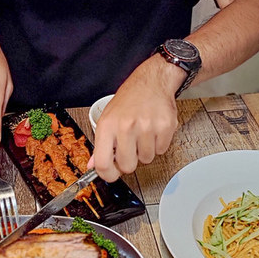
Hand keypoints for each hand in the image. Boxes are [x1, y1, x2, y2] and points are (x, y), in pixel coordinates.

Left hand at [89, 56, 182, 181]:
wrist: (152, 82)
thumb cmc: (129, 100)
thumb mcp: (108, 118)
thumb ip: (101, 144)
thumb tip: (93, 165)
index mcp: (108, 125)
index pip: (103, 164)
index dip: (107, 175)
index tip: (111, 175)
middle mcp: (126, 126)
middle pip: (127, 166)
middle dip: (129, 161)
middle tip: (130, 147)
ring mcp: (146, 127)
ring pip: (146, 159)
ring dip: (145, 151)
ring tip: (143, 133)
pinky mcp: (165, 127)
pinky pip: (161, 150)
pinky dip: (158, 144)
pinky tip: (153, 130)